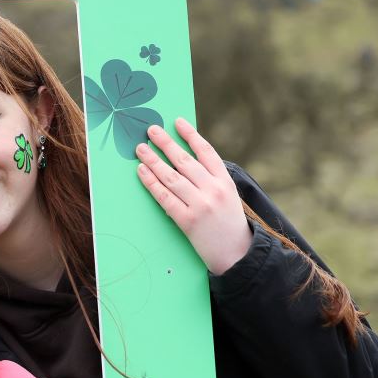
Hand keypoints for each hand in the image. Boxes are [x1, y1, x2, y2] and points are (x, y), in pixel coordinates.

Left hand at [135, 118, 252, 274]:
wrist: (237, 254)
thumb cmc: (229, 224)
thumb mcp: (228, 196)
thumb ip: (211, 179)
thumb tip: (185, 159)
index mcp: (225, 181)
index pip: (206, 152)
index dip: (190, 135)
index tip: (177, 122)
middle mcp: (213, 190)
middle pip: (184, 161)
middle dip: (166, 143)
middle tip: (151, 130)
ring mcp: (200, 205)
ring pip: (171, 177)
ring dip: (153, 160)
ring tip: (141, 148)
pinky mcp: (187, 221)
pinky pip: (164, 197)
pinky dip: (151, 182)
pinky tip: (141, 171)